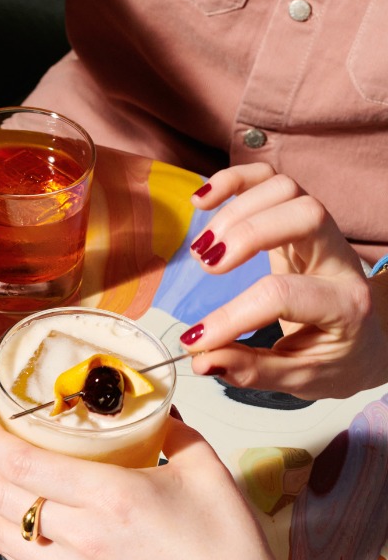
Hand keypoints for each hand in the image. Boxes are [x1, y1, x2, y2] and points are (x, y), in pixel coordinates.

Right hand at [182, 162, 387, 398]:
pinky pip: (270, 180)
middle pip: (304, 214)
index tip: (194, 340)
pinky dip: (233, 181)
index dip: (231, 317)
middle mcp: (338, 259)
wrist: (366, 337)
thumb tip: (202, 360)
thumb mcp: (301, 379)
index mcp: (344, 305)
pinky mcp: (296, 221)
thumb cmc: (334, 358)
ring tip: (202, 250)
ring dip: (235, 211)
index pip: (284, 295)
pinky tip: (201, 202)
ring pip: (285, 189)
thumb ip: (253, 370)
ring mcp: (320, 234)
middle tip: (206, 268)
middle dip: (245, 235)